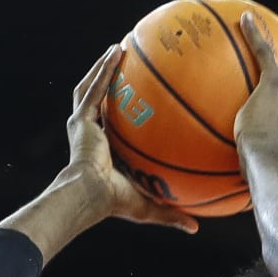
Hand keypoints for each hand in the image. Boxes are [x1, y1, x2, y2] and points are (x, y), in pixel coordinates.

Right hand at [61, 46, 200, 233]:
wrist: (89, 196)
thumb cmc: (113, 203)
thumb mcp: (149, 205)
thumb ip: (171, 212)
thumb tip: (196, 229)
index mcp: (105, 150)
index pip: (116, 125)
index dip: (126, 110)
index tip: (141, 98)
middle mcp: (92, 134)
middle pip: (102, 100)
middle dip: (112, 80)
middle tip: (129, 62)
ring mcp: (84, 125)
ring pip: (92, 88)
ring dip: (104, 68)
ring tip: (120, 47)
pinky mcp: (80, 120)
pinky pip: (94, 88)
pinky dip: (104, 69)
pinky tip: (117, 50)